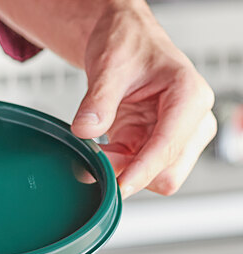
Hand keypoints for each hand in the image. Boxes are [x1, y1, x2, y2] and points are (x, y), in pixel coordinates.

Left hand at [70, 1, 216, 197]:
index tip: (118, 187)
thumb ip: (98, 100)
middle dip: (130, 173)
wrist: (124, 41)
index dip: (141, 172)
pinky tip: (105, 149)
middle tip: (98, 157)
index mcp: (189, 96)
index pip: (168, 148)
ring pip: (154, 178)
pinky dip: (119, 167)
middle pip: (167, 174)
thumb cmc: (128, 44)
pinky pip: (138, 172)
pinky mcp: (159, 146)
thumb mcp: (109, 66)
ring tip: (102, 147)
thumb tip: (85, 130)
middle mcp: (192, 121)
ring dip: (123, 171)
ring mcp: (178, 137)